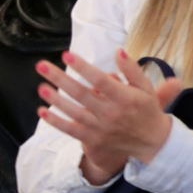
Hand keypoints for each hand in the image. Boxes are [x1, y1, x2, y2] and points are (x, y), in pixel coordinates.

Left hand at [36, 48, 180, 184]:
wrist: (152, 141)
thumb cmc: (147, 109)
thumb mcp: (146, 87)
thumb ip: (132, 69)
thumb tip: (118, 51)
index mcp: (124, 97)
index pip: (100, 80)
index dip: (82, 67)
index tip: (66, 55)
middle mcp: (111, 113)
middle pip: (81, 94)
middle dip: (60, 79)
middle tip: (41, 65)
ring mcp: (101, 128)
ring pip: (74, 112)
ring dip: (55, 99)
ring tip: (41, 86)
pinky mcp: (94, 139)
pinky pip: (71, 130)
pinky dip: (56, 122)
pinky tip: (42, 111)